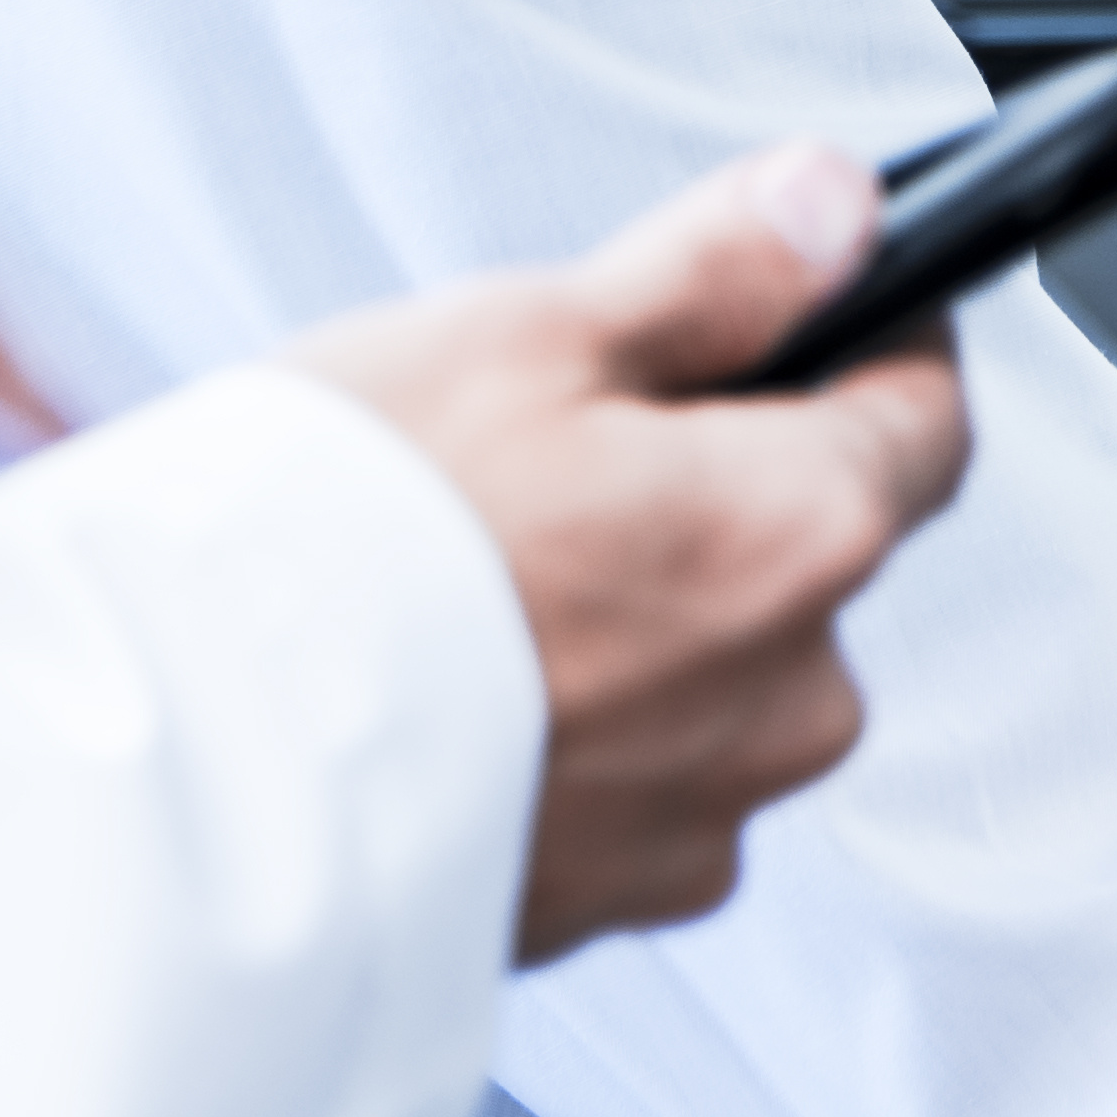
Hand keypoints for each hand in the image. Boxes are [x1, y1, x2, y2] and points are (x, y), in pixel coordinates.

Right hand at [283, 145, 976, 960]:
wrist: (190, 783)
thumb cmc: (347, 539)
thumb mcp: (529, 330)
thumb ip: (716, 268)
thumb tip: (835, 207)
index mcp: (799, 536)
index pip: (927, 419)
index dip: (863, 341)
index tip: (788, 310)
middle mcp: (785, 703)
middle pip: (808, 553)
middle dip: (712, 489)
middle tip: (546, 449)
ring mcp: (696, 824)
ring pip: (717, 678)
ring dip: (640, 621)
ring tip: (471, 577)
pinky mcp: (601, 910)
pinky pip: (632, 787)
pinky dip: (571, 732)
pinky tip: (452, 684)